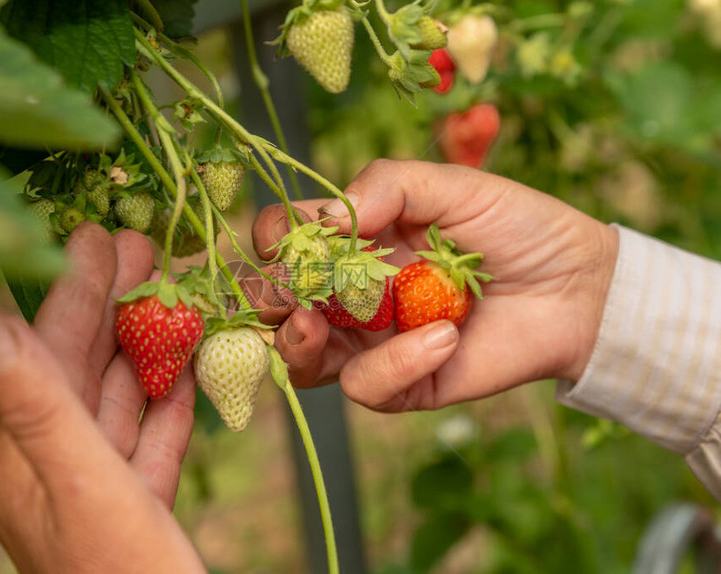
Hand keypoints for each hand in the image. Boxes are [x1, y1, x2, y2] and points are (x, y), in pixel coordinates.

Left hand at [0, 223, 204, 573]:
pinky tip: (191, 366)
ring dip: (151, 346)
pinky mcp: (138, 504)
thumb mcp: (82, 486)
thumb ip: (37, 406)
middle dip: (118, 308)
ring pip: (123, 399)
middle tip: (147, 249)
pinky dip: (172, 400)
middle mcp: (54, 466)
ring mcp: (98, 486)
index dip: (75, 293)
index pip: (48, 355)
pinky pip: (151, 438)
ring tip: (178, 293)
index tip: (99, 235)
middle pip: (87, 369)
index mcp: (24, 458)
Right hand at [248, 160, 617, 411]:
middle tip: (288, 291)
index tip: (289, 238)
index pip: (286, 241)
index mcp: (355, 243)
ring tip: (316, 324)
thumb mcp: (451, 185)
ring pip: (304, 362)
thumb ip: (385, 184)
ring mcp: (374, 343)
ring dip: (298, 343)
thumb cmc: (515, 225)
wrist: (578, 284)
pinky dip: (397, 364)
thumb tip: (322, 221)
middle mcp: (351, 294)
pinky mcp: (406, 383)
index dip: (273, 239)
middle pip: (277, 307)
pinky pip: (369, 387)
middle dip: (267, 300)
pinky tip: (443, 337)